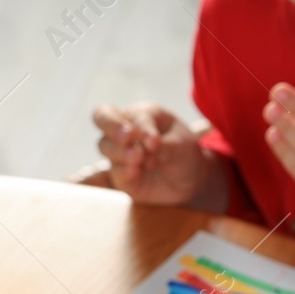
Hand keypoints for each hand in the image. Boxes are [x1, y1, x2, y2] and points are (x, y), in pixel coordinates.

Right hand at [92, 102, 212, 204]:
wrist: (191, 180)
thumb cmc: (184, 152)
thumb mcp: (182, 144)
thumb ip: (164, 144)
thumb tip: (147, 146)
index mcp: (140, 115)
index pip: (133, 113)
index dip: (141, 127)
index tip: (155, 141)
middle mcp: (124, 131)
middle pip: (102, 118)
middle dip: (112, 125)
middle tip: (128, 136)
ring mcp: (120, 153)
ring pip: (106, 146)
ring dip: (120, 151)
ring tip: (139, 157)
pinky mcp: (122, 177)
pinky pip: (116, 172)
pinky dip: (124, 171)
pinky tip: (135, 172)